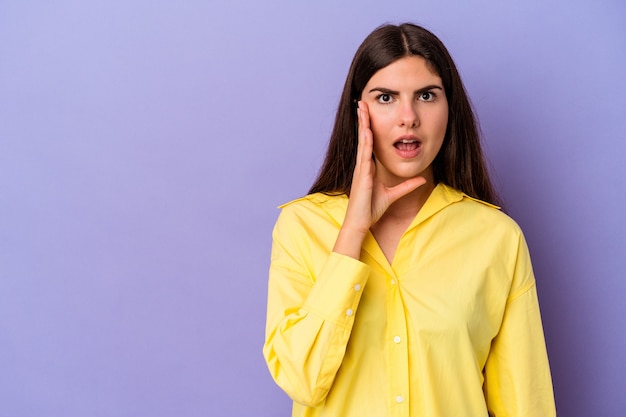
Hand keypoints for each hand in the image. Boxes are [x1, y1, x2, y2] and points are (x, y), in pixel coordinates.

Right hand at [333, 101, 425, 258]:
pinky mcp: (362, 175)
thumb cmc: (371, 210)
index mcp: (368, 167)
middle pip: (364, 137)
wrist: (360, 223)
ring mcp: (361, 169)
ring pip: (363, 141)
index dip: (369, 127)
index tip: (368, 113)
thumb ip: (407, 186)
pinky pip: (364, 155)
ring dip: (362, 124)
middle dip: (363, 119)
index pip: (369, 142)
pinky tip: (367, 130)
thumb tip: (422, 179)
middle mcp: (363, 165)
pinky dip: (366, 142)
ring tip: (361, 109)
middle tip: (362, 102)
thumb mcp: (394, 195)